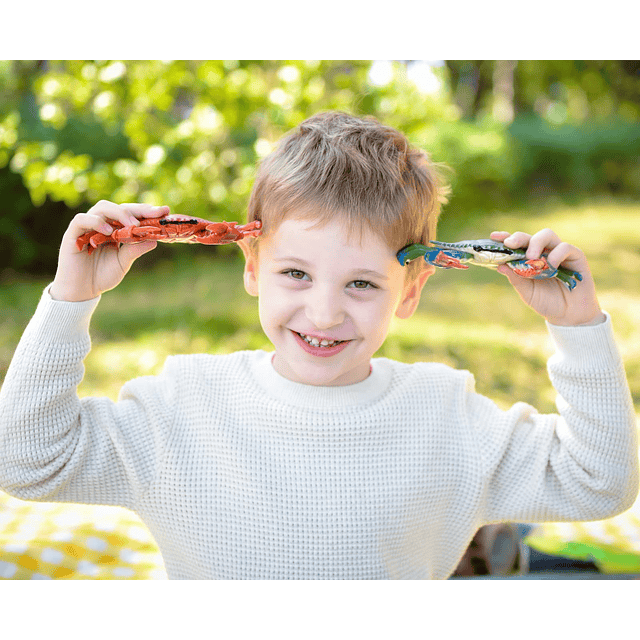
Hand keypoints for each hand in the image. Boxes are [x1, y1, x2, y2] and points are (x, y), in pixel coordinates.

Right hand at [50, 201, 169, 301]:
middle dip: (138, 209)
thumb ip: (135, 250)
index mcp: (115, 229)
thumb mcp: (123, 262)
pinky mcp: (72, 234)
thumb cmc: (101, 276)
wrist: (81, 291)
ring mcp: (86, 227)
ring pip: (102, 208)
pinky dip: (96, 222)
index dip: (147, 211)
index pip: (131, 213)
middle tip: (154, 214)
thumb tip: (155, 239)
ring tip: (133, 225)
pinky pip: (82, 220)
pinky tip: (109, 231)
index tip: (164, 211)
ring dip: (120, 214)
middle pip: (119, 207)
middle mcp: (101, 224)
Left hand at [490, 229, 604, 326]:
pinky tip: (551, 266)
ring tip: (531, 257)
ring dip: (536, 243)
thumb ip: (516, 278)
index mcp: (528, 259)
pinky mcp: (575, 256)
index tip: (494, 236)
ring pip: (547, 235)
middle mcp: (543, 252)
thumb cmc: (546, 302)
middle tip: (510, 244)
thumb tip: (500, 265)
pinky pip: (564, 247)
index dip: (505, 237)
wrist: (569, 315)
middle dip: (518, 238)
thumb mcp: (527, 292)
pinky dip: (555, 254)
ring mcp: (558, 252)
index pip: (516, 244)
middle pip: (529, 236)